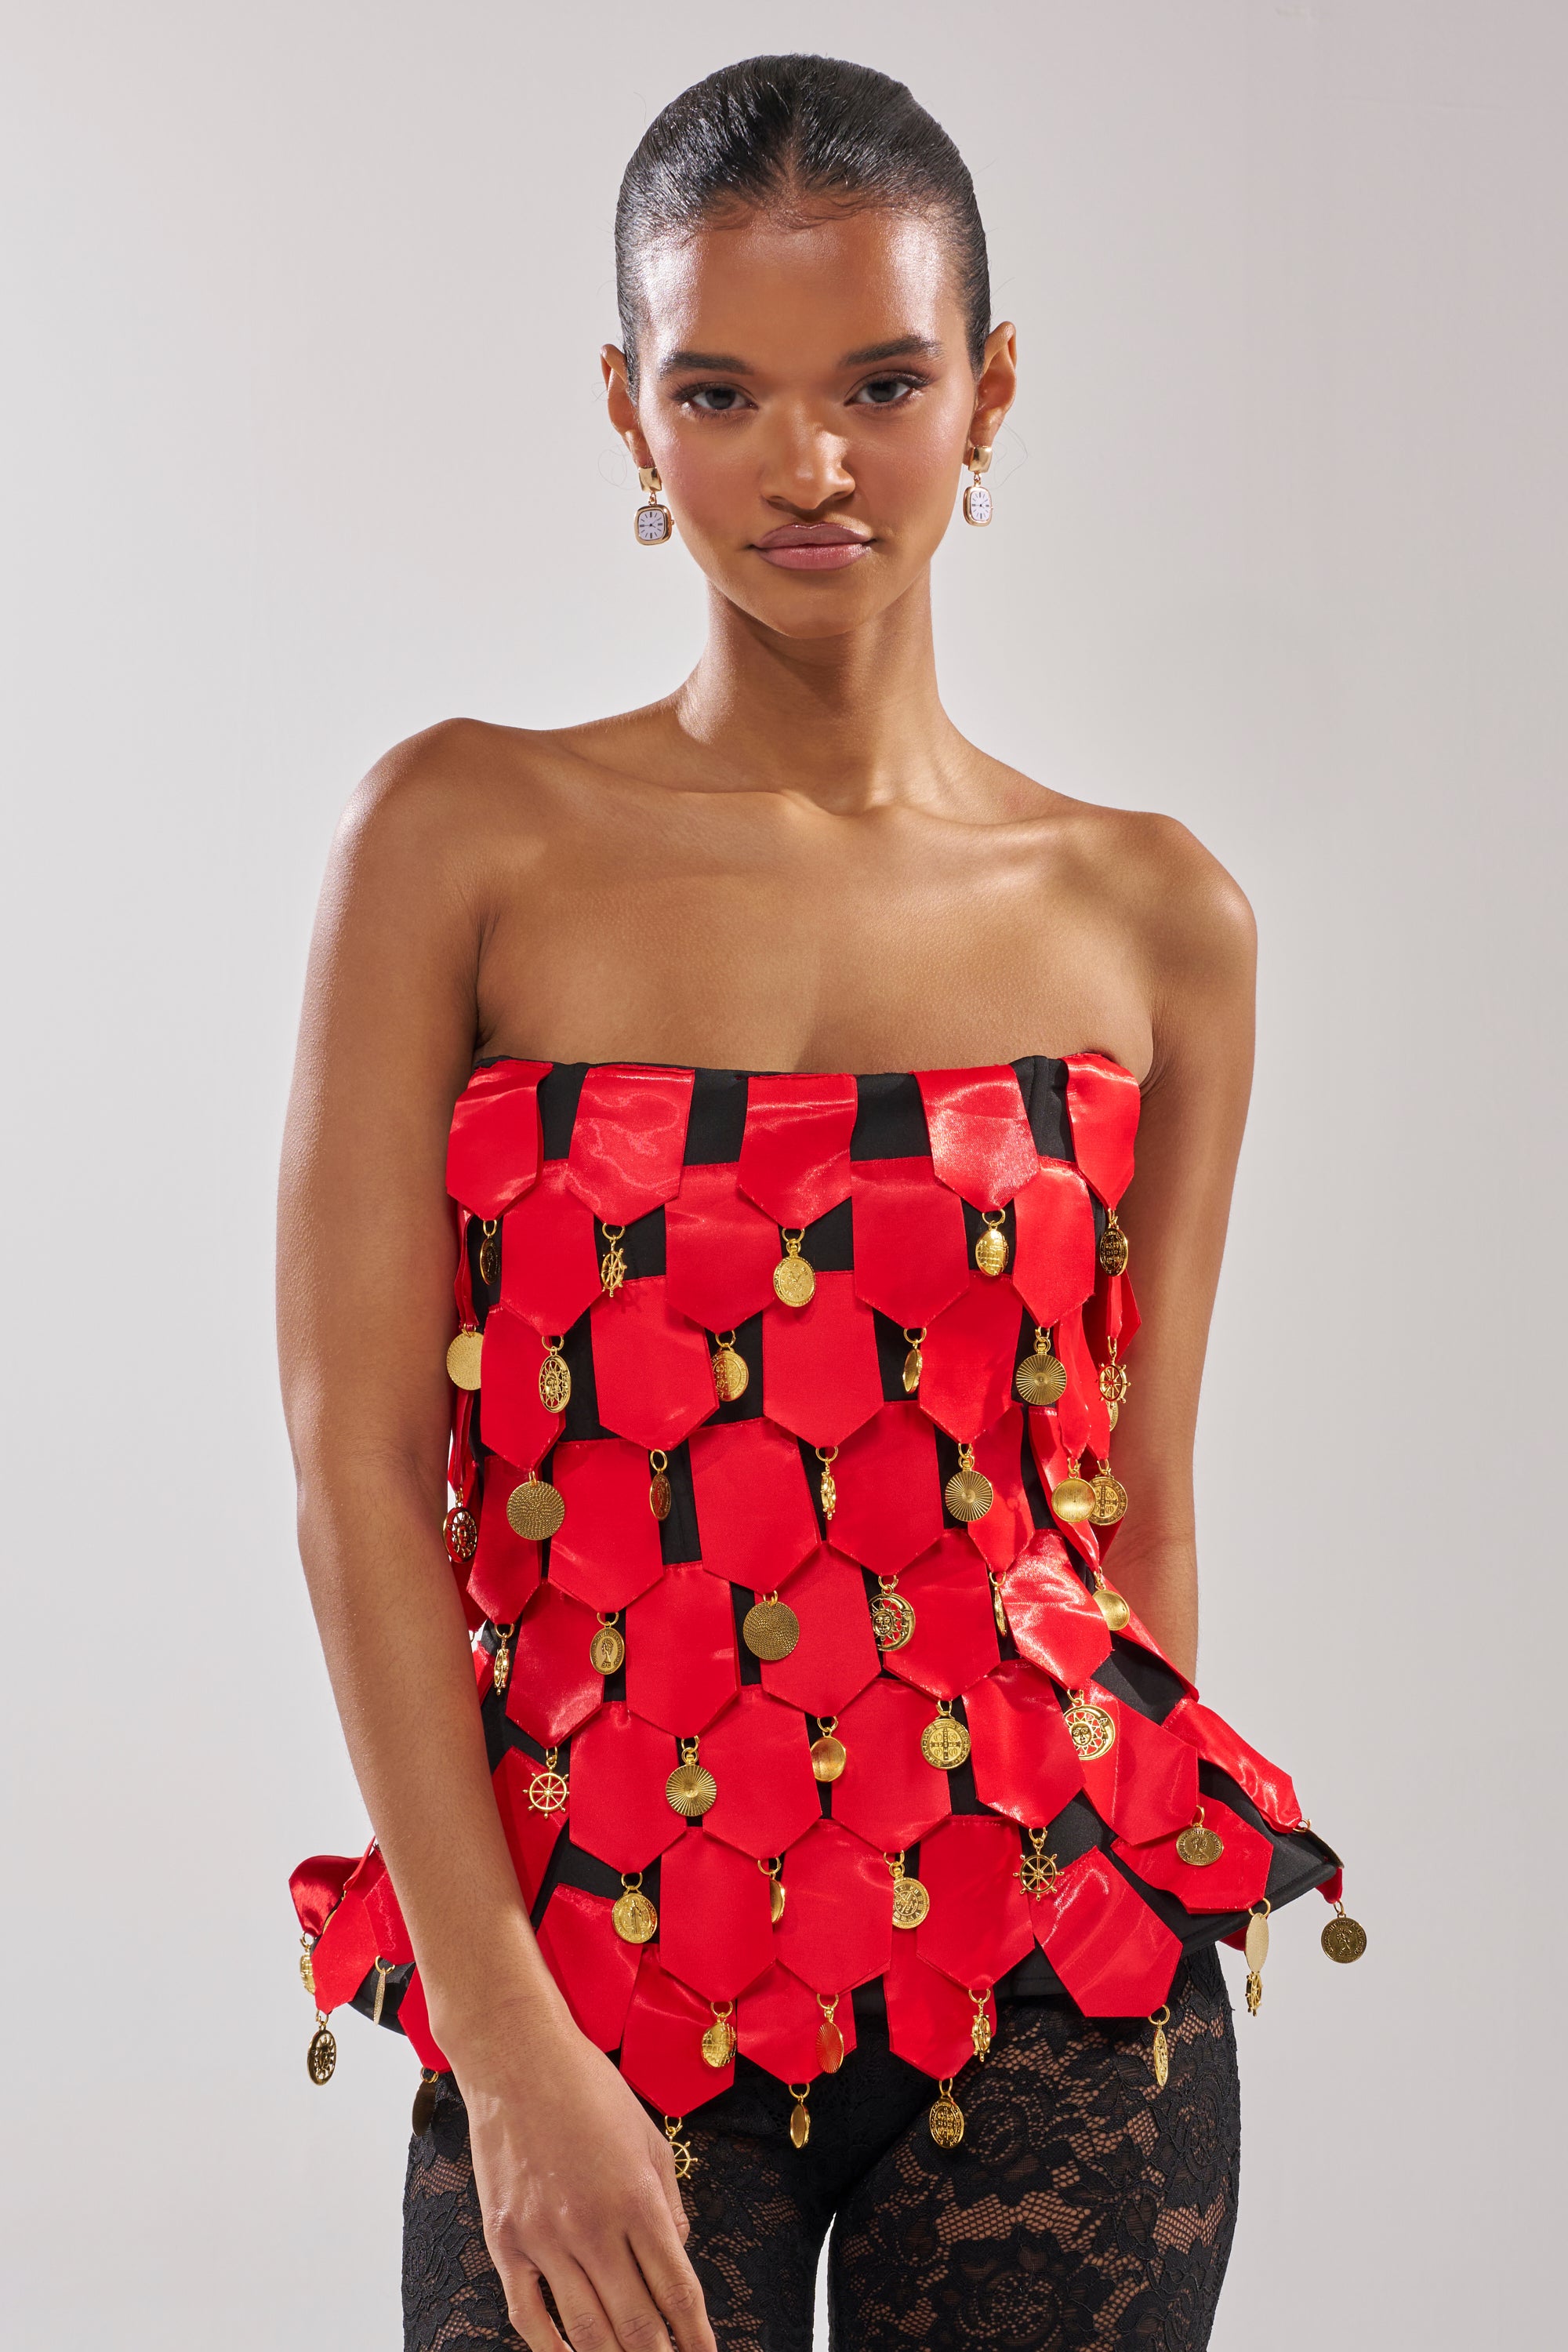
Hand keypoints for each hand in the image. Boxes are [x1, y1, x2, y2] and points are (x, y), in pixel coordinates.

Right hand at [451, 2001, 716, 2351]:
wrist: (516, 2055)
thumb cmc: (587, 2087)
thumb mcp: (647, 2136)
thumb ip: (668, 2201)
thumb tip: (677, 2253)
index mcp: (637, 2198)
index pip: (677, 2290)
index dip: (696, 2336)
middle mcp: (593, 2226)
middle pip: (636, 2322)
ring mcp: (544, 2237)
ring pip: (586, 2329)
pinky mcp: (504, 2240)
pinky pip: (528, 2314)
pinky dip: (551, 2348)